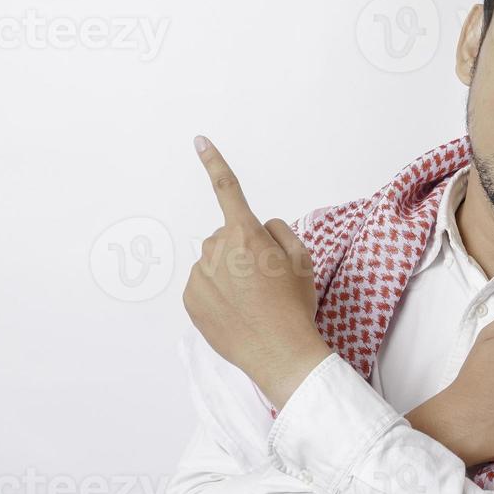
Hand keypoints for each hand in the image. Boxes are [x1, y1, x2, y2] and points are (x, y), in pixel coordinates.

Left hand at [181, 135, 331, 407]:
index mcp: (246, 235)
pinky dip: (217, 295)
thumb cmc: (295, 306)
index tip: (199, 140)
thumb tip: (260, 227)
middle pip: (226, 237)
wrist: (280, 354)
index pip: (228, 189)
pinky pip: (203, 286)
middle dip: (241, 250)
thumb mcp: (303, 261)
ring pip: (214, 263)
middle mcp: (217, 250)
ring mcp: (200, 276)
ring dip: (229, 274)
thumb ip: (280, 231)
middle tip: (265, 281)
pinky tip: (236, 313)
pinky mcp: (190, 299)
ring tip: (252, 302)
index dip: (214, 162)